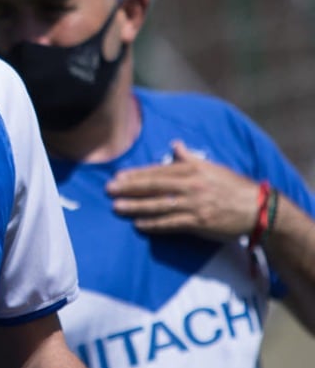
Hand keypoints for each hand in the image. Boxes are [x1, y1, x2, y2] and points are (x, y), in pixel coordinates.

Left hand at [106, 140, 257, 240]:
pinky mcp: (199, 222)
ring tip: (117, 207)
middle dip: (130, 188)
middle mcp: (192, 185)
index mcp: (193, 169)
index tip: (117, 176)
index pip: (158, 171)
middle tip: (108, 190)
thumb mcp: (212, 167)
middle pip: (154, 186)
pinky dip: (154, 224)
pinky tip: (139, 224)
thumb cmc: (232, 186)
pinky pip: (171, 223)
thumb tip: (175, 144)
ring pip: (159, 205)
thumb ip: (189, 157)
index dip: (136, 174)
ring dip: (136, 206)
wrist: (258, 208)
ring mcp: (195, 204)